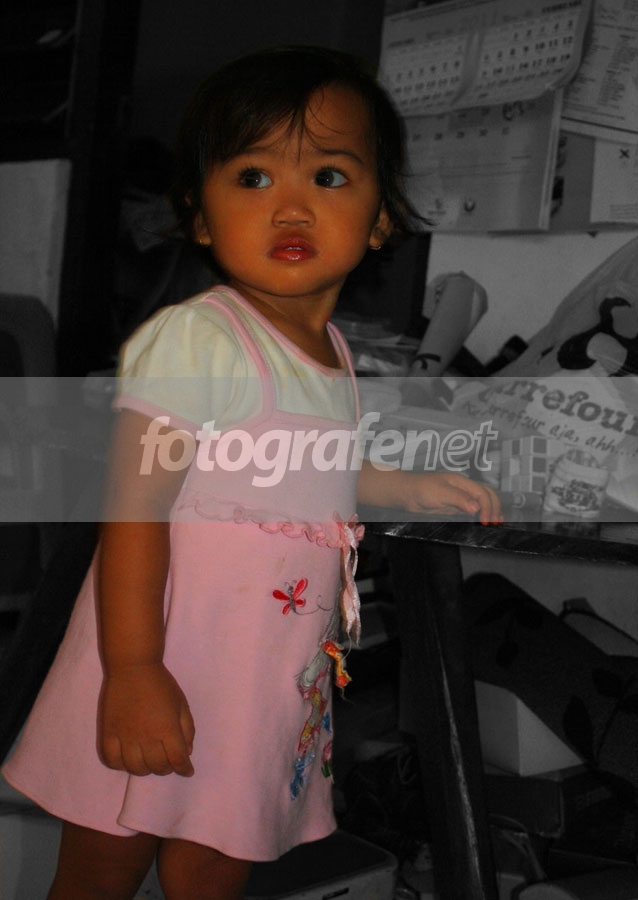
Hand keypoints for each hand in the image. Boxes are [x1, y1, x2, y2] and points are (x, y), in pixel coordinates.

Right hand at [99, 662, 194, 776]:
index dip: (185, 769)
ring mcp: (125, 736)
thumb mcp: (181, 703)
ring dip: (145, 769)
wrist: (133, 667)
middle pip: (157, 767)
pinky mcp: (108, 733)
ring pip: (135, 768)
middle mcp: (146, 737)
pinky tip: (127, 759)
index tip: (187, 770)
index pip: (178, 760)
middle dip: (167, 769)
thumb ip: (187, 729)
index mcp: (167, 728)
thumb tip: (187, 752)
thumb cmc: (161, 684)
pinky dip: (120, 765)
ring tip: (148, 761)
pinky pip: (111, 760)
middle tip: (168, 762)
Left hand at [400, 471, 502, 524]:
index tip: (485, 520)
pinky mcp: (455, 507)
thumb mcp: (440, 492)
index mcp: (462, 482)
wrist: (407, 494)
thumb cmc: (421, 489)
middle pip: (487, 495)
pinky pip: (472, 510)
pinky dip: (481, 515)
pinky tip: (483, 521)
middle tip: (496, 522)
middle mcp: (464, 489)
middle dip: (494, 507)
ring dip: (491, 510)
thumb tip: (476, 507)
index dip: (487, 506)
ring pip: (481, 502)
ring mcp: (460, 498)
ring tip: (497, 522)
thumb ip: (459, 499)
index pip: (482, 493)